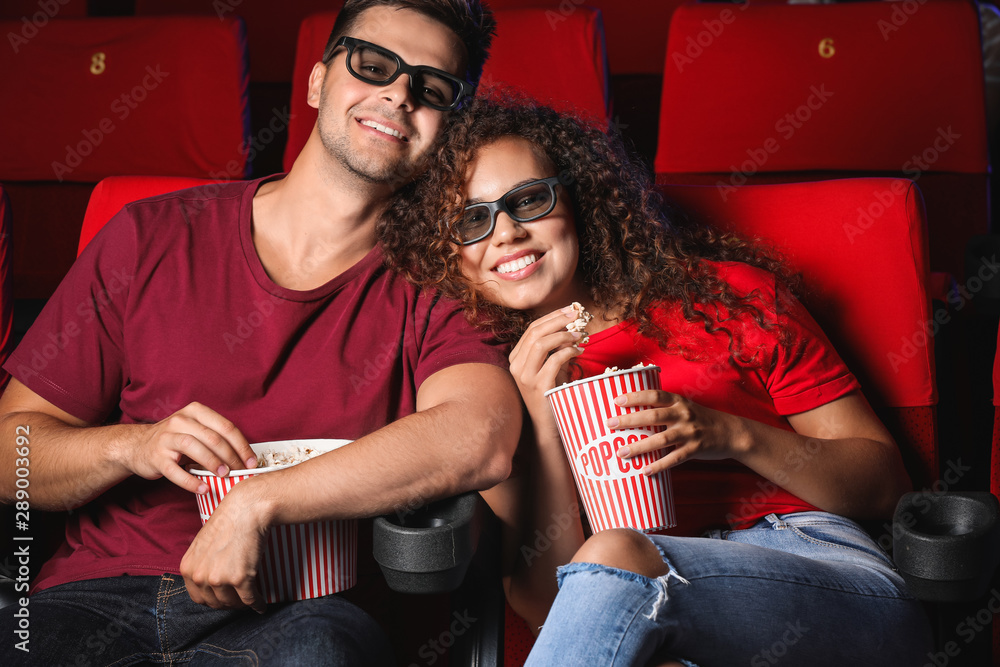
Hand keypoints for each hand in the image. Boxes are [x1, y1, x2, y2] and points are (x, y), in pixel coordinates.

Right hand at [120, 402, 256, 493]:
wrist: (137, 446)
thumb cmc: (175, 440)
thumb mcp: (196, 430)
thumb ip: (217, 437)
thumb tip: (246, 456)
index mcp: (196, 412)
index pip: (226, 427)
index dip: (242, 445)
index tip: (252, 461)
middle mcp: (180, 421)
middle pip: (213, 438)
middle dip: (231, 456)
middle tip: (241, 471)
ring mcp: (166, 438)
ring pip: (194, 448)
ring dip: (213, 463)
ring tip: (225, 475)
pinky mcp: (156, 457)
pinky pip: (175, 471)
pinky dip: (191, 481)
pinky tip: (204, 488)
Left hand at [180, 481, 268, 611]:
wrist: (245, 510)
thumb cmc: (228, 522)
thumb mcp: (203, 544)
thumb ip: (201, 565)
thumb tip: (209, 582)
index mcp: (188, 569)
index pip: (198, 598)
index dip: (212, 601)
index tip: (223, 600)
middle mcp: (200, 576)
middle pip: (215, 603)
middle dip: (228, 604)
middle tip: (239, 600)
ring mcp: (220, 579)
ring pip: (233, 603)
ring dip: (243, 605)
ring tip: (250, 600)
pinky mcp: (240, 579)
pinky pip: (250, 600)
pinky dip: (258, 604)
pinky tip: (261, 605)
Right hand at [508, 307, 583, 437]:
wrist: (549, 426)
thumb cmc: (552, 394)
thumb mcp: (552, 367)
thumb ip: (557, 348)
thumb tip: (571, 326)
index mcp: (516, 358)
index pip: (532, 329)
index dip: (552, 317)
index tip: (570, 310)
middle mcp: (516, 366)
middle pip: (535, 332)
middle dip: (558, 320)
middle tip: (577, 315)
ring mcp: (525, 376)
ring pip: (541, 343)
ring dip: (563, 335)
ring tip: (579, 334)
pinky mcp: (538, 386)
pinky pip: (554, 360)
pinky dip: (569, 352)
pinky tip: (579, 351)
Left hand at [610, 390, 747, 475]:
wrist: (731, 432)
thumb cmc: (701, 419)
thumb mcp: (684, 407)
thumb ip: (664, 409)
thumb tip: (634, 414)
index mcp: (678, 401)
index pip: (653, 395)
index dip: (635, 396)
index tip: (616, 401)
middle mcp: (683, 414)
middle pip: (653, 416)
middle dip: (629, 420)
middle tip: (610, 424)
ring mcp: (690, 432)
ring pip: (661, 439)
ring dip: (639, 446)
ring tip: (622, 452)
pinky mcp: (695, 449)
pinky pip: (674, 459)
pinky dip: (659, 465)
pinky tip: (645, 470)